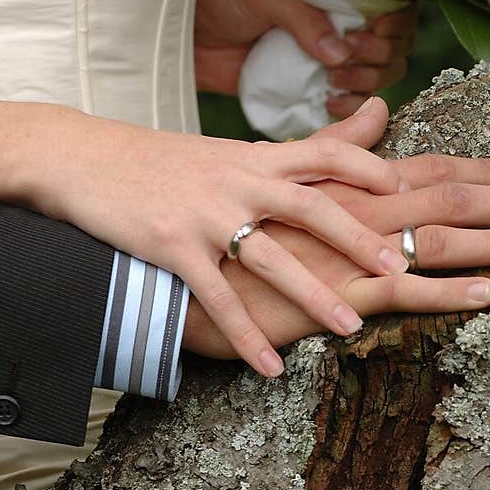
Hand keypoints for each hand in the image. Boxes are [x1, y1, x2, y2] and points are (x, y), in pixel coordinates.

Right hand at [28, 101, 417, 377]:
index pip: (323, 151)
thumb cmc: (163, 161)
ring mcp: (204, 214)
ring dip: (313, 294)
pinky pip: (216, 298)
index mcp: (253, 157)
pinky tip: (268, 368)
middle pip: (310, 205)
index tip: (407, 186)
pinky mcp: (171, 247)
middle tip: (403, 267)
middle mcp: (236, 181)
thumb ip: (289, 151)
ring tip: (351, 328)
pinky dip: (244, 335)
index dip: (367, 166)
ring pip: (269, 256)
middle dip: (359, 238)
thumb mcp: (228, 151)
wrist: (82, 158)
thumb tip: (355, 122)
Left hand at [194, 0, 417, 108]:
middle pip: (396, 45)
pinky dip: (350, 106)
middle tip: (348, 55)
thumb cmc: (225, 3)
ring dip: (368, 81)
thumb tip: (342, 52)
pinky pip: (352, 103)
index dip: (395, 22)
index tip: (370, 31)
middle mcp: (344, 26)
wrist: (191, 39)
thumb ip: (303, 18)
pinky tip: (327, 101)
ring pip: (381, 75)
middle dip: (381, 54)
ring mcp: (332, 59)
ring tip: (332, 79)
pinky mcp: (315, 88)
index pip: (394, 6)